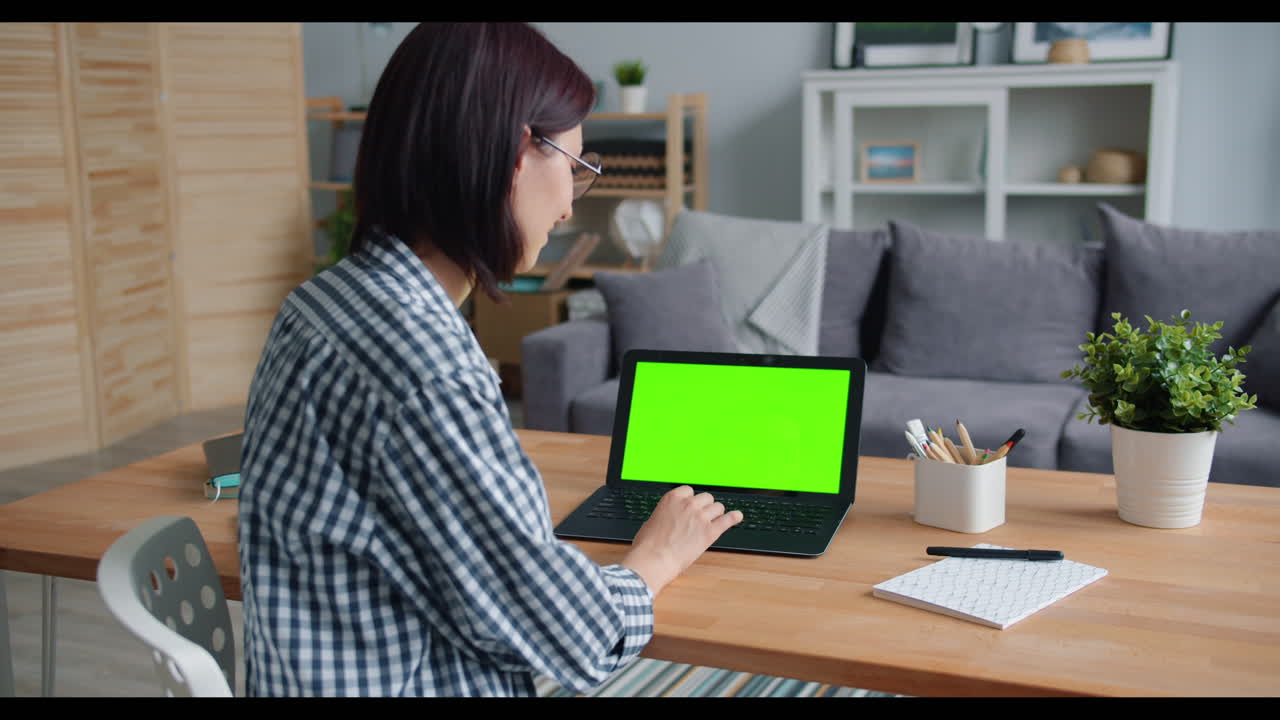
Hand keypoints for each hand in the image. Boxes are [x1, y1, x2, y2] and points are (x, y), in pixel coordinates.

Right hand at [621, 485, 742, 595]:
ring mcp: (701, 517)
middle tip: (702, 517)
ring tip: (714, 521)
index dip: (691, 500)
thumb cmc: (648, 545)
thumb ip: (665, 514)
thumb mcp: (651, 521)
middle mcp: (689, 505)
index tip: (692, 506)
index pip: (689, 490)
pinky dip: (734, 518)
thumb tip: (668, 518)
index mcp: (673, 499)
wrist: (654, 560)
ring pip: (718, 507)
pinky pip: (728, 520)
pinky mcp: (710, 532)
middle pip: (707, 497)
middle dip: (705, 506)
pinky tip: (737, 517)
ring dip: (716, 514)